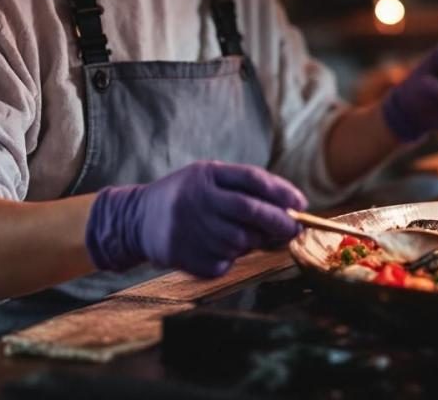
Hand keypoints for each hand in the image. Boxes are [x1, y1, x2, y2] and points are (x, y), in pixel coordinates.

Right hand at [84, 161, 306, 277]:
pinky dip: (229, 258)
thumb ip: (245, 190)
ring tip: (240, 236)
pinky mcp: (184, 256)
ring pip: (241, 241)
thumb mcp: (209, 179)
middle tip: (294, 229)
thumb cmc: (187, 197)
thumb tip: (291, 210)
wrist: (137, 219)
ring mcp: (189, 228)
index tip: (301, 204)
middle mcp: (196, 199)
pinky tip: (214, 247)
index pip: (252, 180)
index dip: (281, 192)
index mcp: (205, 175)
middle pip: (250, 211)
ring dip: (252, 242)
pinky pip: (224, 262)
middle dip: (279, 221)